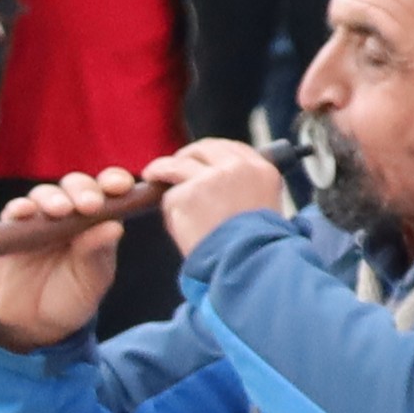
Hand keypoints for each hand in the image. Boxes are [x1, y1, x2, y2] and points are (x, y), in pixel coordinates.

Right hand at [0, 169, 137, 349]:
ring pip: (45, 194)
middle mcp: (70, 213)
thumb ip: (98, 253)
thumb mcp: (91, 281)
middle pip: (75, 185)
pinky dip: (19, 208)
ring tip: (59, 211)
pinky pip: (14, 211)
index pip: (108, 192)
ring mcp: (39, 219)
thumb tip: (114, 226)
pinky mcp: (12, 229)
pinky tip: (25, 212)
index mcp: (97, 221)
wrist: (34, 322)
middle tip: (89, 205)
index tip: (120, 187)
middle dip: (83, 189)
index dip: (114, 182)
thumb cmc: (72, 298)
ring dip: (52, 198)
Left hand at [152, 133, 290, 251]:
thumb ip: (242, 189)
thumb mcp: (262, 209)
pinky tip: (177, 223)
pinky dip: (170, 210)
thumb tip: (213, 179)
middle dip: (186, 155)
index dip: (212, 152)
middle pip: (203, 149)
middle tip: (172, 165)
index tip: (199, 158)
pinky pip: (169, 197)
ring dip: (161, 169)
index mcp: (261, 170)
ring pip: (177, 165)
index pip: (232, 148)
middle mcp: (237, 168)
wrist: (248, 264)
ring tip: (151, 174)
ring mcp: (210, 179)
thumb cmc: (255, 247)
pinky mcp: (186, 194)